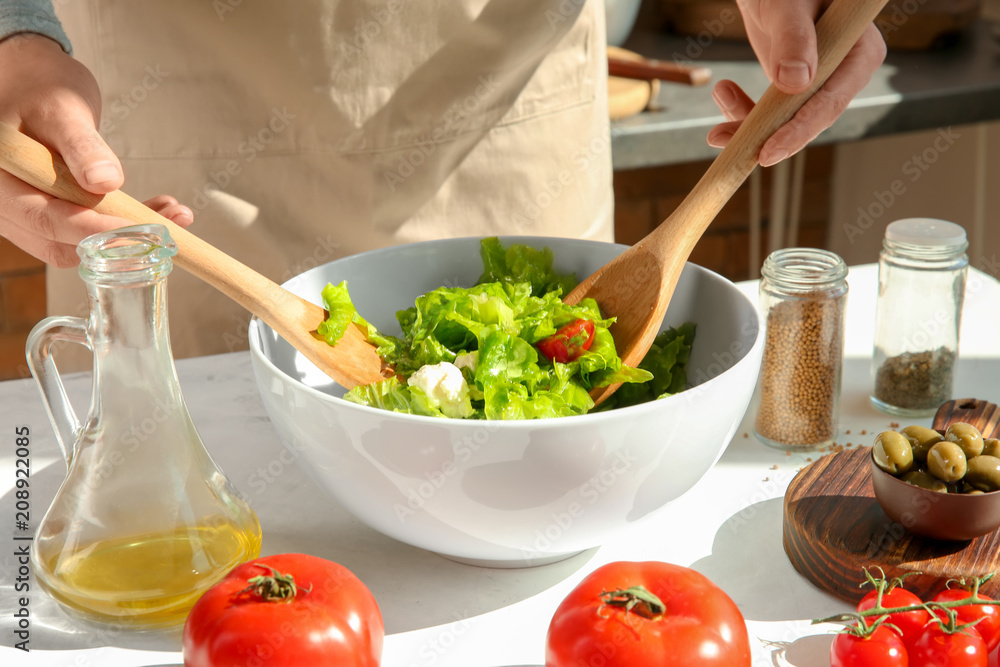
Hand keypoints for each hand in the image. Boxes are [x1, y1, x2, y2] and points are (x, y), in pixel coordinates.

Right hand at [0, 34, 191, 266]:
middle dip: (119, 241)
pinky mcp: (50, 213)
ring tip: (174, 213)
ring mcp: (26, 214)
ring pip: (78, 243)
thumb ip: (81, 146)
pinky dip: (122, 226)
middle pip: (60, 242)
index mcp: (0, 181)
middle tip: (168, 229)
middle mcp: (6, 205)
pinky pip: (85, 231)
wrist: (31, 80)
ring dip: (128, 237)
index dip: (94, 231)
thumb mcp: (61, 109)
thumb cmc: (40, 87)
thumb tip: (105, 182)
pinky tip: (158, 209)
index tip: (140, 231)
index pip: (45, 220)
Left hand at [706, 0, 886, 165]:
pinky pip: (772, 111)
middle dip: (765, 135)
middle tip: (723, 139)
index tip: (768, 152)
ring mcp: (820, 81)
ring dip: (746, 123)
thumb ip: (793, 38)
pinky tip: (723, 92)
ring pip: (786, 120)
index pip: (832, 101)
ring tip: (714, 123)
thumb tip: (797, 83)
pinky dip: (744, 111)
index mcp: (860, 52)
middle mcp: (845, 72)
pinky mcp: (796, 85)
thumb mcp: (787, 5)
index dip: (799, 130)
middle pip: (808, 119)